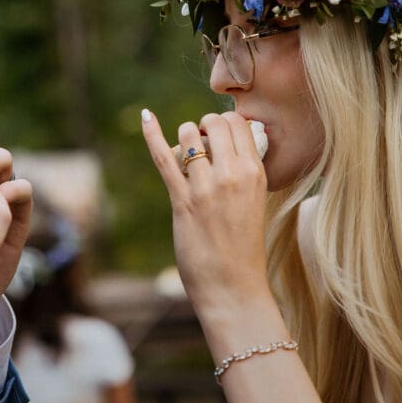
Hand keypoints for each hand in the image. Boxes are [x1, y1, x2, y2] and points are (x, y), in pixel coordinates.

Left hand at [142, 110, 269, 314]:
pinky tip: (146, 117)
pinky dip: (152, 135)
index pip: (238, 124)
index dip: (224, 124)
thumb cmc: (243, 245)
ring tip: (186, 155)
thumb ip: (243, 171)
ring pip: (189, 134)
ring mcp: (206, 187)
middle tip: (201, 146)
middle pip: (214, 122)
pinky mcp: (182, 200)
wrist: (234, 285)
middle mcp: (233, 174)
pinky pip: (164, 158)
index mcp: (255, 173)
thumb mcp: (255, 200)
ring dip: (184, 137)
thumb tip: (227, 143)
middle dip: (204, 126)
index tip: (218, 138)